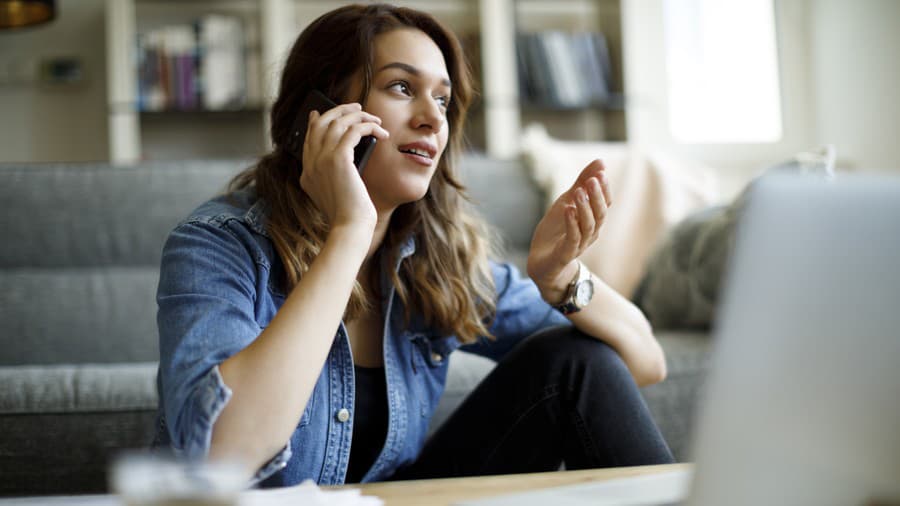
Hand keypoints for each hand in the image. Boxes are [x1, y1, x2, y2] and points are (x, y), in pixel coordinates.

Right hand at [299, 103, 389, 229]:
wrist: (350, 227)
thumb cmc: (349, 215)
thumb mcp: (335, 194)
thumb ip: (332, 176)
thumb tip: (344, 158)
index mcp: (307, 173)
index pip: (309, 138)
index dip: (317, 122)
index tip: (323, 112)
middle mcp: (311, 163)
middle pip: (321, 124)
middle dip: (339, 111)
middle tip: (356, 107)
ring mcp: (321, 160)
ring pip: (338, 122)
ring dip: (358, 116)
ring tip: (374, 119)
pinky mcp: (338, 159)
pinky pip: (353, 130)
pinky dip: (368, 126)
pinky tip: (380, 132)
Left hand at [527, 159, 611, 303]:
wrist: (542, 261)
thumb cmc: (557, 231)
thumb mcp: (567, 201)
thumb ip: (581, 183)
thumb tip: (601, 161)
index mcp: (593, 219)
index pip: (605, 203)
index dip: (604, 189)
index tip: (600, 172)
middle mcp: (590, 232)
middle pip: (600, 214)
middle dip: (597, 196)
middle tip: (593, 179)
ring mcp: (579, 244)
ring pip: (589, 226)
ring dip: (585, 207)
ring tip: (579, 191)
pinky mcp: (566, 254)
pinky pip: (573, 238)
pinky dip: (572, 223)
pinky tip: (568, 209)